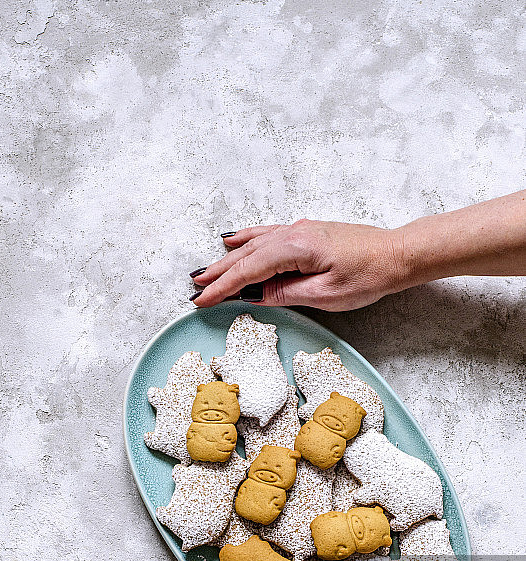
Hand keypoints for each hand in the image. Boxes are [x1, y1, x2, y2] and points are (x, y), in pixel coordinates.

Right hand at [191, 193, 525, 309]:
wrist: (396, 254)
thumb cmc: (368, 275)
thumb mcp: (326, 295)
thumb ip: (286, 293)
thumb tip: (255, 296)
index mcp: (295, 248)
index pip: (249, 271)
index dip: (222, 287)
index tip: (201, 300)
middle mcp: (293, 233)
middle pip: (246, 254)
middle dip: (218, 272)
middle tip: (194, 286)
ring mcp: (299, 229)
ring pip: (254, 243)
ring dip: (228, 257)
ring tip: (206, 268)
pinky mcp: (307, 232)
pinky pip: (267, 234)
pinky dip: (247, 238)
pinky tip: (235, 239)